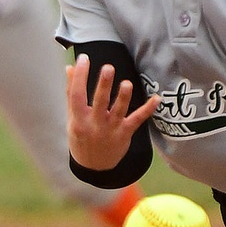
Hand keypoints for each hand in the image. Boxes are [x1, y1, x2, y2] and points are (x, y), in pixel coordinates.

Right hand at [65, 53, 159, 170]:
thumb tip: (69, 68)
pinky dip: (147, 109)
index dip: (79, 77)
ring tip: (127, 84)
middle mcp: (94, 124)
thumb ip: (71, 93)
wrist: (94, 167)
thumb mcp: (72, 118)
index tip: (83, 59)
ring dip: (124, 97)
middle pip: (99, 102)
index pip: (76, 95)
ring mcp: (111, 129)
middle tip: (108, 68)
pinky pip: (137, 120)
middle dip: (104, 85)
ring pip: (119, 111)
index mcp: (79, 118)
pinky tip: (156, 98)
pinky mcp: (125, 134)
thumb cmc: (81, 137)